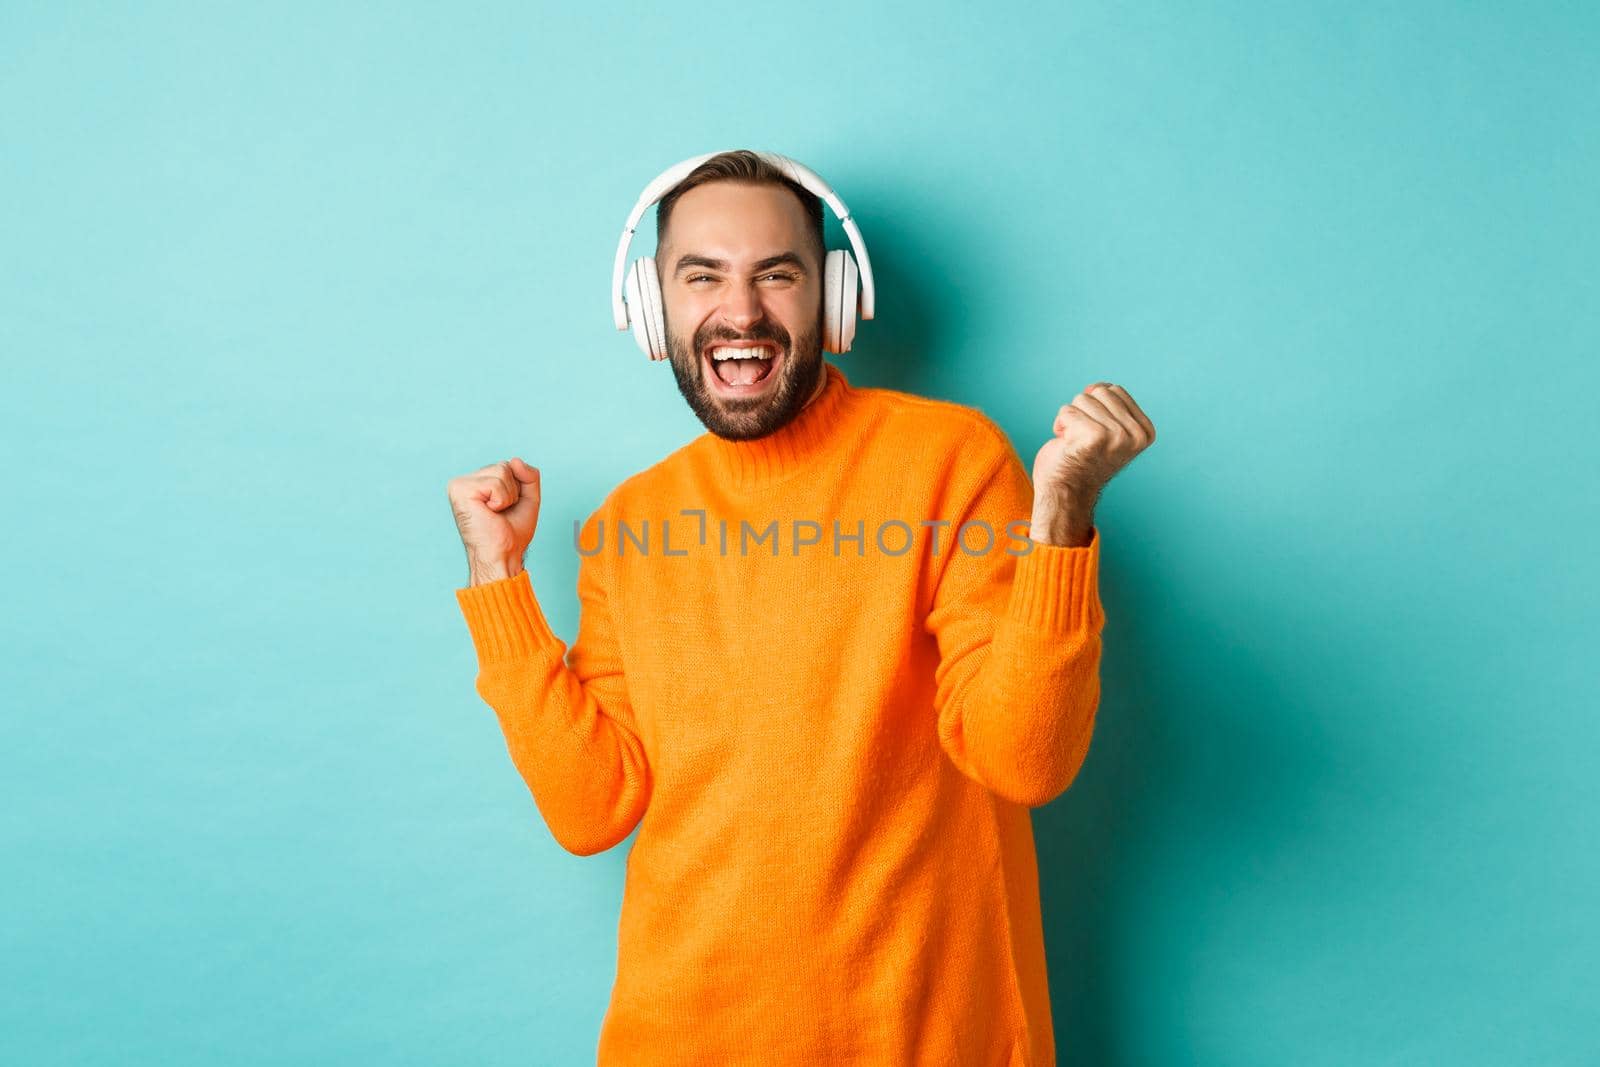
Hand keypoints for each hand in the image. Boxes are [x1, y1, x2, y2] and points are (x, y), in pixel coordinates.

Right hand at [447, 457, 540, 582]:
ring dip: (507, 497)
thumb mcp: (528, 498)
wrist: (502, 555)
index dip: (518, 488)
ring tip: (495, 513)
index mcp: (478, 482)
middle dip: (513, 491)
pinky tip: (489, 512)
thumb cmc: (511, 533)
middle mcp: (466, 481)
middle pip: (505, 465)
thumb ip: (529, 476)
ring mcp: (460, 484)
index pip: (509, 466)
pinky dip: (501, 500)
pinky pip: (495, 483)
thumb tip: (515, 460)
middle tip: (501, 513)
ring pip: (502, 471)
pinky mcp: (459, 489)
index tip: (506, 509)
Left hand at [1031, 383, 1154, 537]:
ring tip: (1075, 442)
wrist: (1065, 493)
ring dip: (1071, 419)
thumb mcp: (1105, 427)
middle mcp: (1136, 435)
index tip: (1095, 434)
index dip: (1096, 407)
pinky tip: (1066, 445)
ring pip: (1082, 399)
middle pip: (1100, 391)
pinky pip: (1067, 411)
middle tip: (1082, 438)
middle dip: (1083, 411)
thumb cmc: (1080, 459)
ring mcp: (1118, 436)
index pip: (1115, 390)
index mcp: (1145, 431)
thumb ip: (1108, 405)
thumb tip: (1097, 387)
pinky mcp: (1095, 437)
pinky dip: (1060, 425)